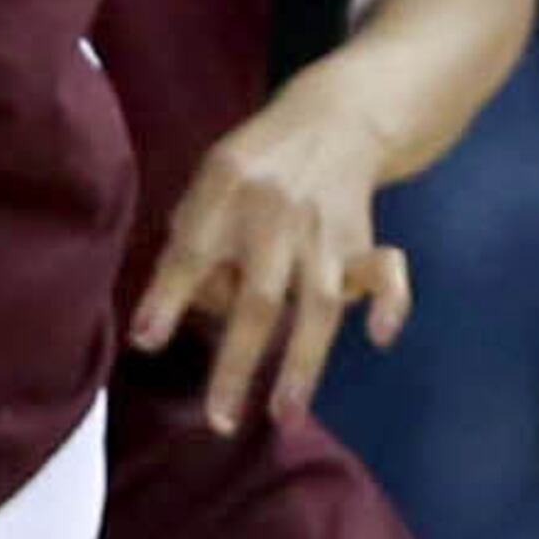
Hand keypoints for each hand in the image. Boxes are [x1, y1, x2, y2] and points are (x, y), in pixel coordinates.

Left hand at [128, 83, 411, 432]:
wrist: (334, 118)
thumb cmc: (254, 167)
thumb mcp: (207, 183)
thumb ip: (187, 242)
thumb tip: (158, 323)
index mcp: (226, 191)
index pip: (192, 252)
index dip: (168, 297)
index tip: (146, 341)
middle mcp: (277, 215)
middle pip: (259, 297)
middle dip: (238, 362)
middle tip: (218, 420)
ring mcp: (324, 232)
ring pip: (319, 304)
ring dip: (303, 363)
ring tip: (284, 415)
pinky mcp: (362, 241)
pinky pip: (388, 272)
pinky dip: (391, 302)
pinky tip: (381, 336)